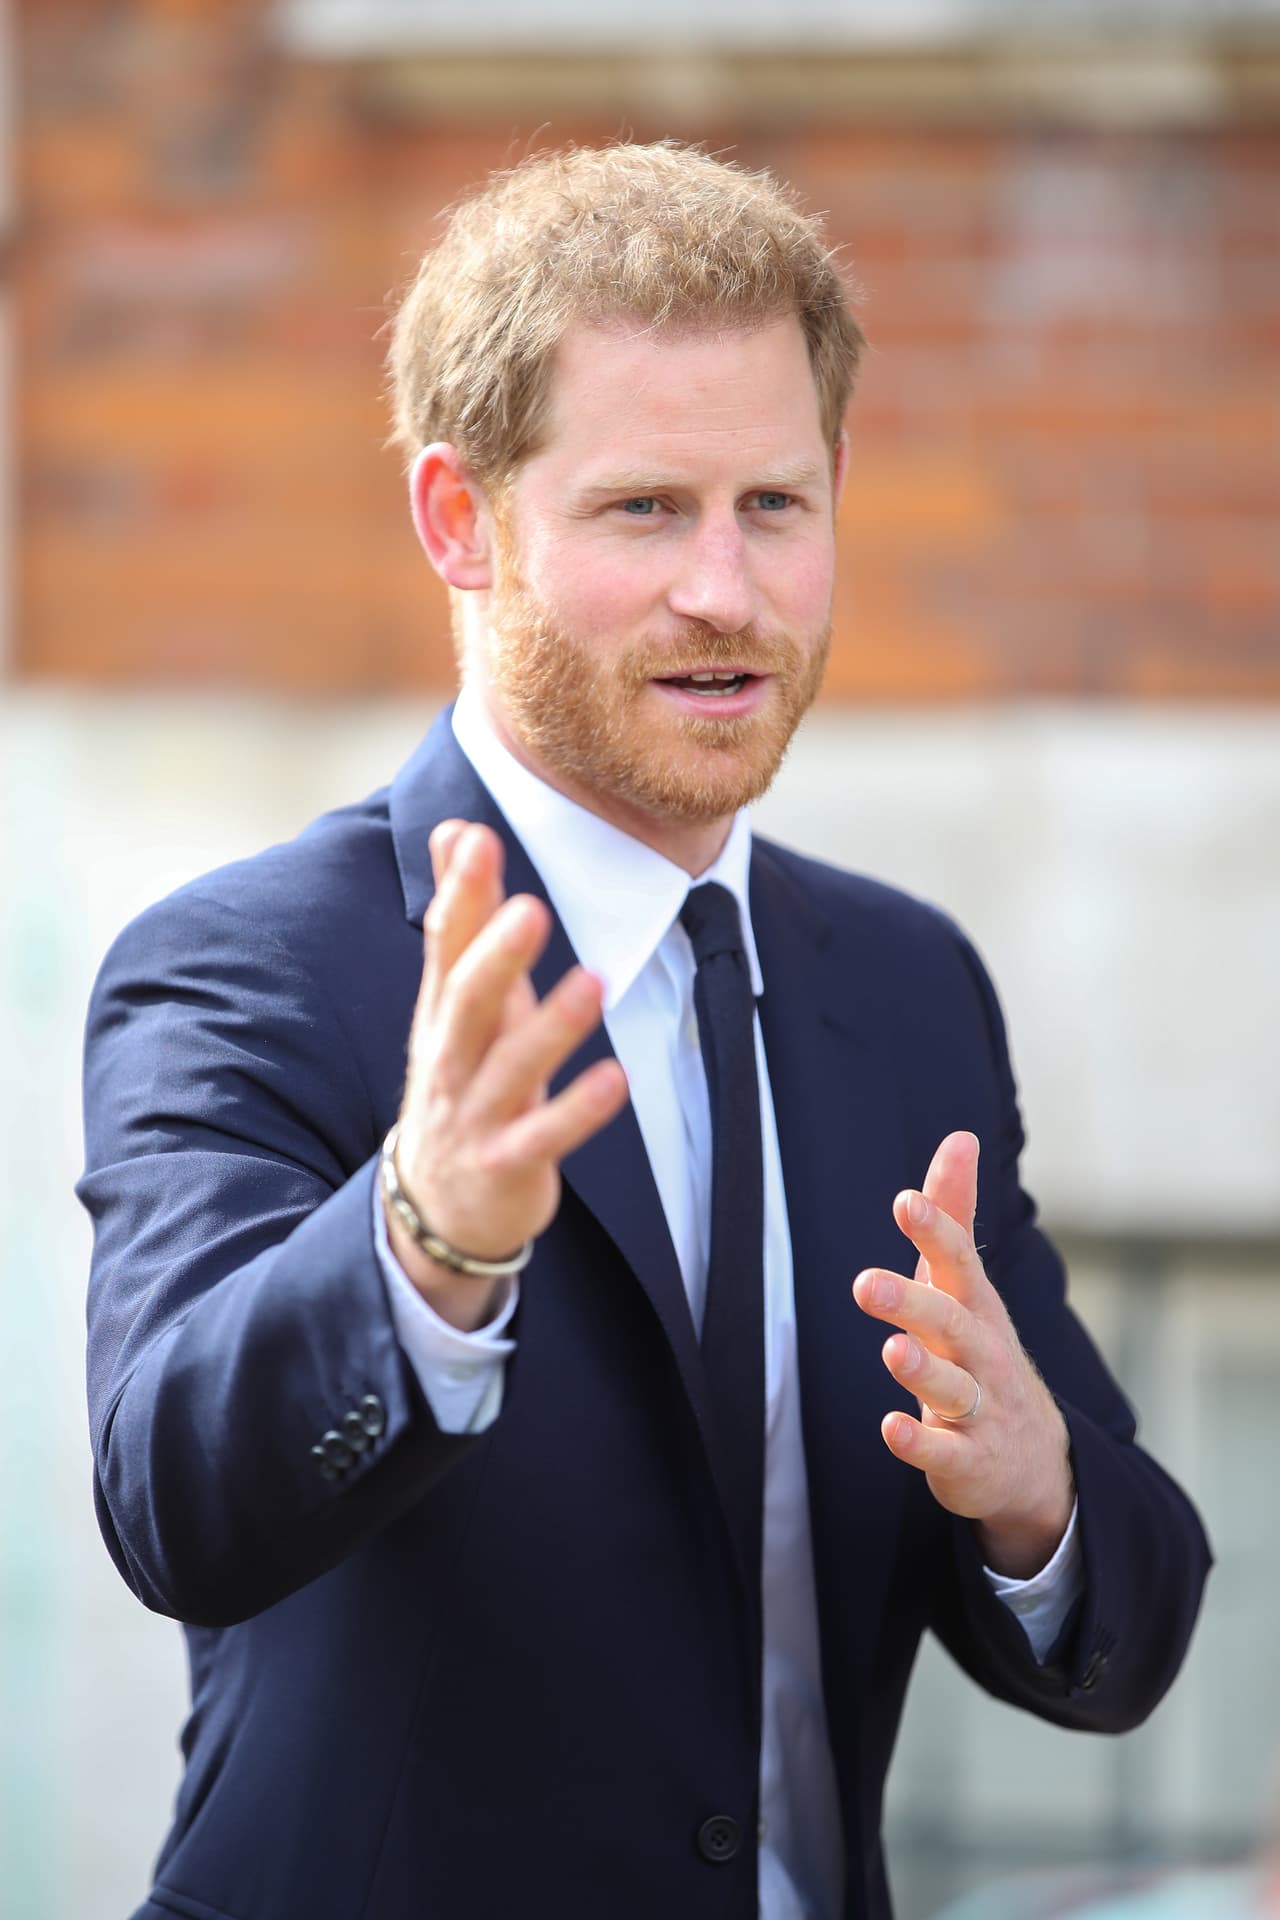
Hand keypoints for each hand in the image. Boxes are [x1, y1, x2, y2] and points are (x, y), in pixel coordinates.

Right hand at [389, 819, 628, 1328]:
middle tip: (529, 909)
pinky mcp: (507, 1163)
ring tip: (592, 981)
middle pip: (467, 1001)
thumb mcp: (454, 1000)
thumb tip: (455, 829)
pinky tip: (617, 1079)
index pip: (446, 944)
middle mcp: (451, 1058)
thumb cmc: (460, 1082)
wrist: (435, 1206)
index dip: (461, 893)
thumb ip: (463, 918)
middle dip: (496, 956)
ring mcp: (475, 1114)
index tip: (474, 837)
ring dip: (552, 1027)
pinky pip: (544, 1137)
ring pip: (510, 1068)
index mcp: (442, 1011)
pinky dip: (578, 1110)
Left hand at [852, 1131, 1072, 1577]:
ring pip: (953, 1386)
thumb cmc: (982, 1352)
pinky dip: (919, 1442)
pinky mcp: (967, 1460)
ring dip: (923, 1369)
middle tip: (865, 1282)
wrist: (1032, 1461)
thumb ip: (955, 1214)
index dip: (936, 1232)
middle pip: (953, 1322)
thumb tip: (960, 1137)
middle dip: (913, 1301)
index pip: (959, 1262)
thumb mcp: (968, 1285)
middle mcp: (982, 1353)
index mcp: (976, 1306)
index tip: (908, 1202)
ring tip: (890, 1349)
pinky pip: (944, 1451)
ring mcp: (979, 1409)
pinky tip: (889, 1429)